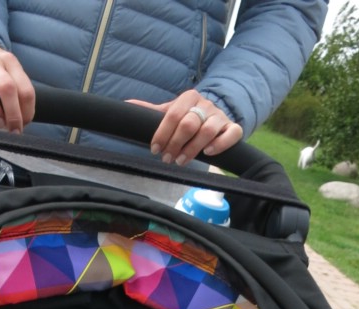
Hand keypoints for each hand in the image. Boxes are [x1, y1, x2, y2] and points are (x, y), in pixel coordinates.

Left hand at [127, 92, 242, 165]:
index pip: (173, 114)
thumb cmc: (189, 117)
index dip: (162, 134)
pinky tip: (208, 153)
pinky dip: (220, 144)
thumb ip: (152, 112)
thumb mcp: (171, 112)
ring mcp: (220, 116)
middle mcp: (205, 105)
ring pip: (208, 131)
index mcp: (188, 98)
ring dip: (193, 149)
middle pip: (189, 124)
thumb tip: (126, 103)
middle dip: (175, 144)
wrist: (215, 117)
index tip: (154, 150)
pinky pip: (231, 134)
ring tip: (181, 161)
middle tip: (167, 159)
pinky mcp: (232, 127)